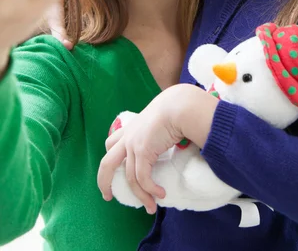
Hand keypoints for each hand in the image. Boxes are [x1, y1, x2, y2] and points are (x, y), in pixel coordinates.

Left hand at [97, 84, 217, 213]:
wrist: (178, 105)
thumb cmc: (175, 108)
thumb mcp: (160, 117)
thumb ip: (158, 127)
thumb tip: (170, 134)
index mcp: (131, 128)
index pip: (112, 142)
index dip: (110, 156)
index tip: (114, 171)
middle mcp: (128, 137)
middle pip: (106, 163)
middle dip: (104, 181)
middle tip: (107, 196)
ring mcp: (133, 145)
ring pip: (129, 177)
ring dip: (140, 195)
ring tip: (150, 207)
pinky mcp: (143, 152)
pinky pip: (143, 178)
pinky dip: (150, 189)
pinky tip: (160, 194)